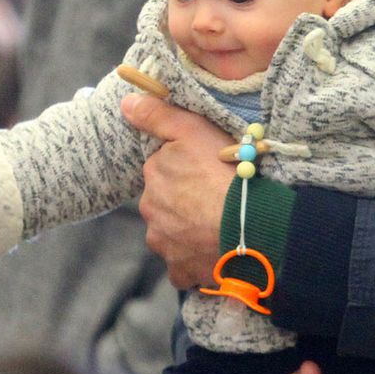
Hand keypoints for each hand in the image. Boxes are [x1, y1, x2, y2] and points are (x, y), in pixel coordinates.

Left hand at [121, 93, 233, 287]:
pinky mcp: (180, 270)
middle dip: (183, 203)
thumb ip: (158, 115)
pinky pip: (183, 265)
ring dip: (188, 231)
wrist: (249, 227)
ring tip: (218, 225)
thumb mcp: (193, 130)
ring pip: (172, 234)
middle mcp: (151, 212)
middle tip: (214, 199)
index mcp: (153, 177)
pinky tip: (213, 250)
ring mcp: (164, 244)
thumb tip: (126, 103)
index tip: (206, 172)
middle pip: (165, 204)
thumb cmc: (224, 174)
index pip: (163, 171)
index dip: (185, 170)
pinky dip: (194, 260)